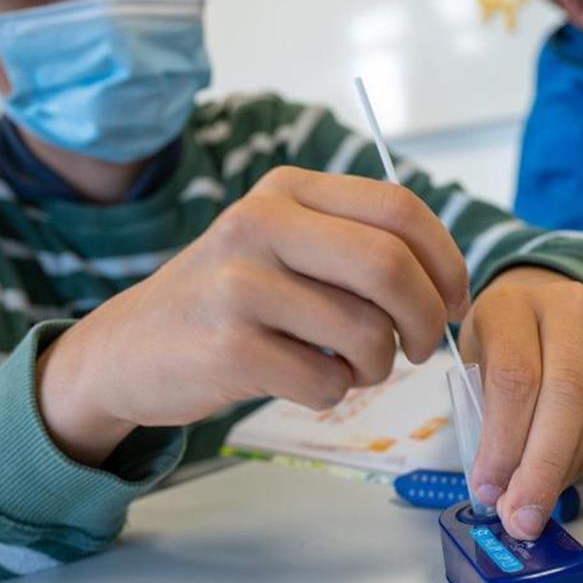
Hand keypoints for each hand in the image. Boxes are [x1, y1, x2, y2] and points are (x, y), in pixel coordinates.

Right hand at [36, 167, 469, 464]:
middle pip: (391, 266)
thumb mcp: (284, 245)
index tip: (454, 302)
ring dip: (378, 366)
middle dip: (426, 319)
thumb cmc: (230, 301)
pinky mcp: (227, 347)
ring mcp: (239, 284)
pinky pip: (326, 381)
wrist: (128, 350)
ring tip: (353, 366)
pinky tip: (306, 380)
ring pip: (365, 332)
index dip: (445, 262)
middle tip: (422, 348)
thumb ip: (357, 246)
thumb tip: (450, 287)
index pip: (400, 209)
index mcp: (288, 190)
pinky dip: (334, 392)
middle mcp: (260, 223)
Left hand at [459, 266, 582, 540]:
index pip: (515, 378)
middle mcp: (569, 304)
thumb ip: (484, 414)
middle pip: (566, 395)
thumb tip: (498, 490)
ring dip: (566, 466)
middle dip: (542, 468)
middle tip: (523, 516)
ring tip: (539, 499)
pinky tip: (565, 470)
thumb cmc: (501, 339)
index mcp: (512, 304)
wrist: (542, 300)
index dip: (504, 443)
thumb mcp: (474, 361)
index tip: (490, 490)